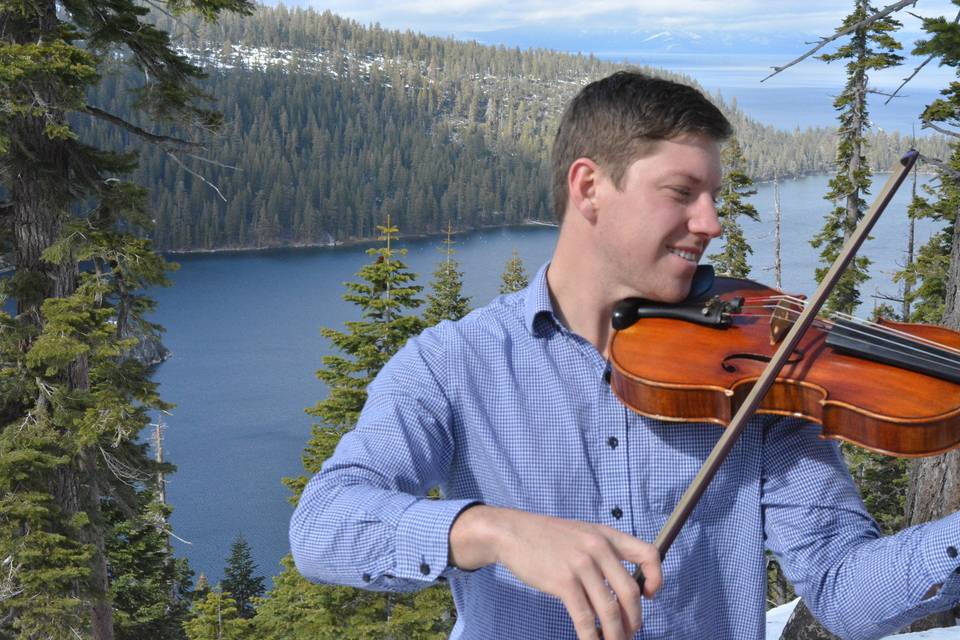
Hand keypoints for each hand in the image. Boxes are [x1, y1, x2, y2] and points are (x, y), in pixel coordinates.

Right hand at [449, 505, 661, 639]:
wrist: (513, 533)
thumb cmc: (547, 537)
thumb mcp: (582, 533)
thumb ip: (603, 552)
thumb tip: (623, 586)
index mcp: (607, 535)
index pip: (649, 554)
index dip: (656, 578)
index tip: (649, 596)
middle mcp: (599, 548)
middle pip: (630, 593)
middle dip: (634, 620)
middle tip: (630, 633)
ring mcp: (581, 565)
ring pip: (610, 610)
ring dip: (616, 634)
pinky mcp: (564, 582)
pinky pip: (585, 617)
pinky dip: (592, 636)